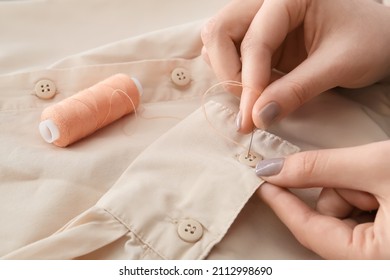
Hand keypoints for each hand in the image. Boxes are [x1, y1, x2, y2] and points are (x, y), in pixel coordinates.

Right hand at [202, 0, 389, 132]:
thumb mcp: (338, 65)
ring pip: (218, 42)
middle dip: (228, 72)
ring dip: (228, 73)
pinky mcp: (262, 39)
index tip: (252, 117)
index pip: (255, 39)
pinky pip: (231, 54)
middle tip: (246, 106)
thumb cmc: (370, 41)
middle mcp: (267, 3)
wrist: (383, 39)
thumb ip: (296, 91)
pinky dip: (235, 74)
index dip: (250, 81)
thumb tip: (258, 117)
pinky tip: (257, 89)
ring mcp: (261, 20)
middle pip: (220, 31)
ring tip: (254, 98)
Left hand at [255, 140, 389, 258]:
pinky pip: (359, 212)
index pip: (307, 229)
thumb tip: (274, 170)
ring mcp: (381, 250)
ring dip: (356, 189)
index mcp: (372, 259)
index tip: (262, 179)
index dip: (281, 200)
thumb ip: (320, 168)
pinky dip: (364, 194)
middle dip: (340, 189)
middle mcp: (376, 262)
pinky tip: (385, 187)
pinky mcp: (386, 236)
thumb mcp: (376, 167)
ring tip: (386, 181)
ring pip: (343, 211)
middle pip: (327, 218)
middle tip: (369, 177)